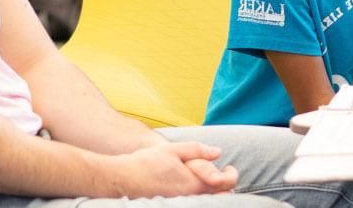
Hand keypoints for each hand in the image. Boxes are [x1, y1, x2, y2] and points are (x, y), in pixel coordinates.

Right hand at [108, 142, 237, 196]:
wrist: (120, 180)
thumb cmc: (145, 163)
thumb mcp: (172, 150)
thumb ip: (197, 150)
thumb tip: (218, 152)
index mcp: (194, 184)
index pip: (227, 184)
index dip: (232, 174)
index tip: (229, 167)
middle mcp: (190, 198)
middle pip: (221, 198)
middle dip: (225, 186)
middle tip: (222, 174)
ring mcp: (181, 204)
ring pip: (207, 201)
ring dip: (212, 192)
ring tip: (209, 180)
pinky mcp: (172, 205)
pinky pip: (194, 203)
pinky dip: (199, 197)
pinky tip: (193, 188)